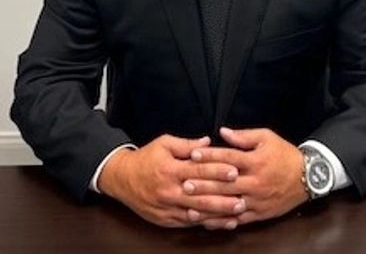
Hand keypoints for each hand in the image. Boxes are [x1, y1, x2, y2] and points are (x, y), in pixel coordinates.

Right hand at [97, 134, 242, 227]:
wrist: (122, 179)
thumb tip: (208, 142)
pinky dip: (205, 223)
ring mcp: (168, 207)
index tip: (234, 170)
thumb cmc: (146, 158)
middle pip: (201, 195)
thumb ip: (187, 144)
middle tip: (243, 197)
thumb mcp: (164, 143)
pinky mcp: (166, 220)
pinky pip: (189, 223)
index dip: (217, 170)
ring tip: (236, 213)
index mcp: (170, 169)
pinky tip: (219, 222)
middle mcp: (169, 190)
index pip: (198, 170)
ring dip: (218, 213)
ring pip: (197, 212)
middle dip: (223, 197)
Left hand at [184, 126, 307, 228]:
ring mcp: (256, 200)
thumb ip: (243, 136)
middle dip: (203, 183)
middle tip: (184, 183)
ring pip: (228, 204)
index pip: (228, 158)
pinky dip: (221, 222)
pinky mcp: (258, 214)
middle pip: (224, 183)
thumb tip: (222, 132)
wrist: (307, 177)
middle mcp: (255, 182)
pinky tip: (207, 221)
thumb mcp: (266, 137)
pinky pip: (237, 220)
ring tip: (189, 205)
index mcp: (256, 161)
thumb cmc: (284, 154)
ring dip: (208, 205)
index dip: (209, 156)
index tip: (193, 154)